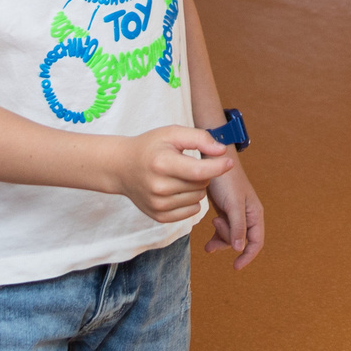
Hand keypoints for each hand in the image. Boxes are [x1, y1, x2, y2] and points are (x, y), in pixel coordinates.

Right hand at [108, 128, 232, 223]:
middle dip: (203, 173)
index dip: (218, 167)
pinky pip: (191, 212)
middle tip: (188, 164)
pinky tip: (179, 189)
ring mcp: (158, 205)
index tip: (228, 162)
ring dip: (197, 187)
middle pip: (201, 184)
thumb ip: (199, 138)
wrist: (121, 167)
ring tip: (181, 176)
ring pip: (198, 199)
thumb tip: (222, 151)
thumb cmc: (150, 147)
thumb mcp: (172, 133)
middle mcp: (159, 187)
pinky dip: (191, 201)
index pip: (200, 171)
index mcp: (163, 164)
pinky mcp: (159, 216)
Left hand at [203, 159, 264, 268]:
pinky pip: (223, 229)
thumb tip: (240, 249)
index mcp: (255, 213)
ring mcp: (236, 213)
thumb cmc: (226, 180)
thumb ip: (237, 226)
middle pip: (241, 240)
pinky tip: (208, 236)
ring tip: (210, 227)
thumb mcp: (233, 204)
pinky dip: (216, 234)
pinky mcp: (226, 210)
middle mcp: (248, 214)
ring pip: (232, 236)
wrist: (213, 159)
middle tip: (215, 222)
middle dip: (228, 238)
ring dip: (220, 238)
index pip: (256, 242)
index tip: (235, 267)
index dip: (248, 256)